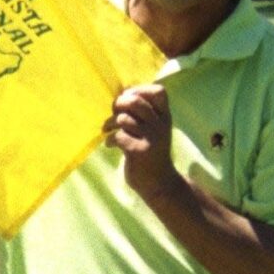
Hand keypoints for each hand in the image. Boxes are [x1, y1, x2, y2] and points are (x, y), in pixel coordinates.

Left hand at [105, 84, 180, 202]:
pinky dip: (110, 140)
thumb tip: (120, 95)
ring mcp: (151, 138)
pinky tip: (110, 145)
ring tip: (108, 130)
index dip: (139, 90)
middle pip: (135, 101)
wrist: (159, 183)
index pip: (159, 91)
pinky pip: (118, 136)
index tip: (127, 99)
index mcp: (165, 117)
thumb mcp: (154, 130)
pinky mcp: (139, 152)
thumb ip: (143, 113)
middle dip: (119, 104)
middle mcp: (161, 125)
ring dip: (110, 123)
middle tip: (113, 113)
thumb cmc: (151, 153)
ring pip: (124, 119)